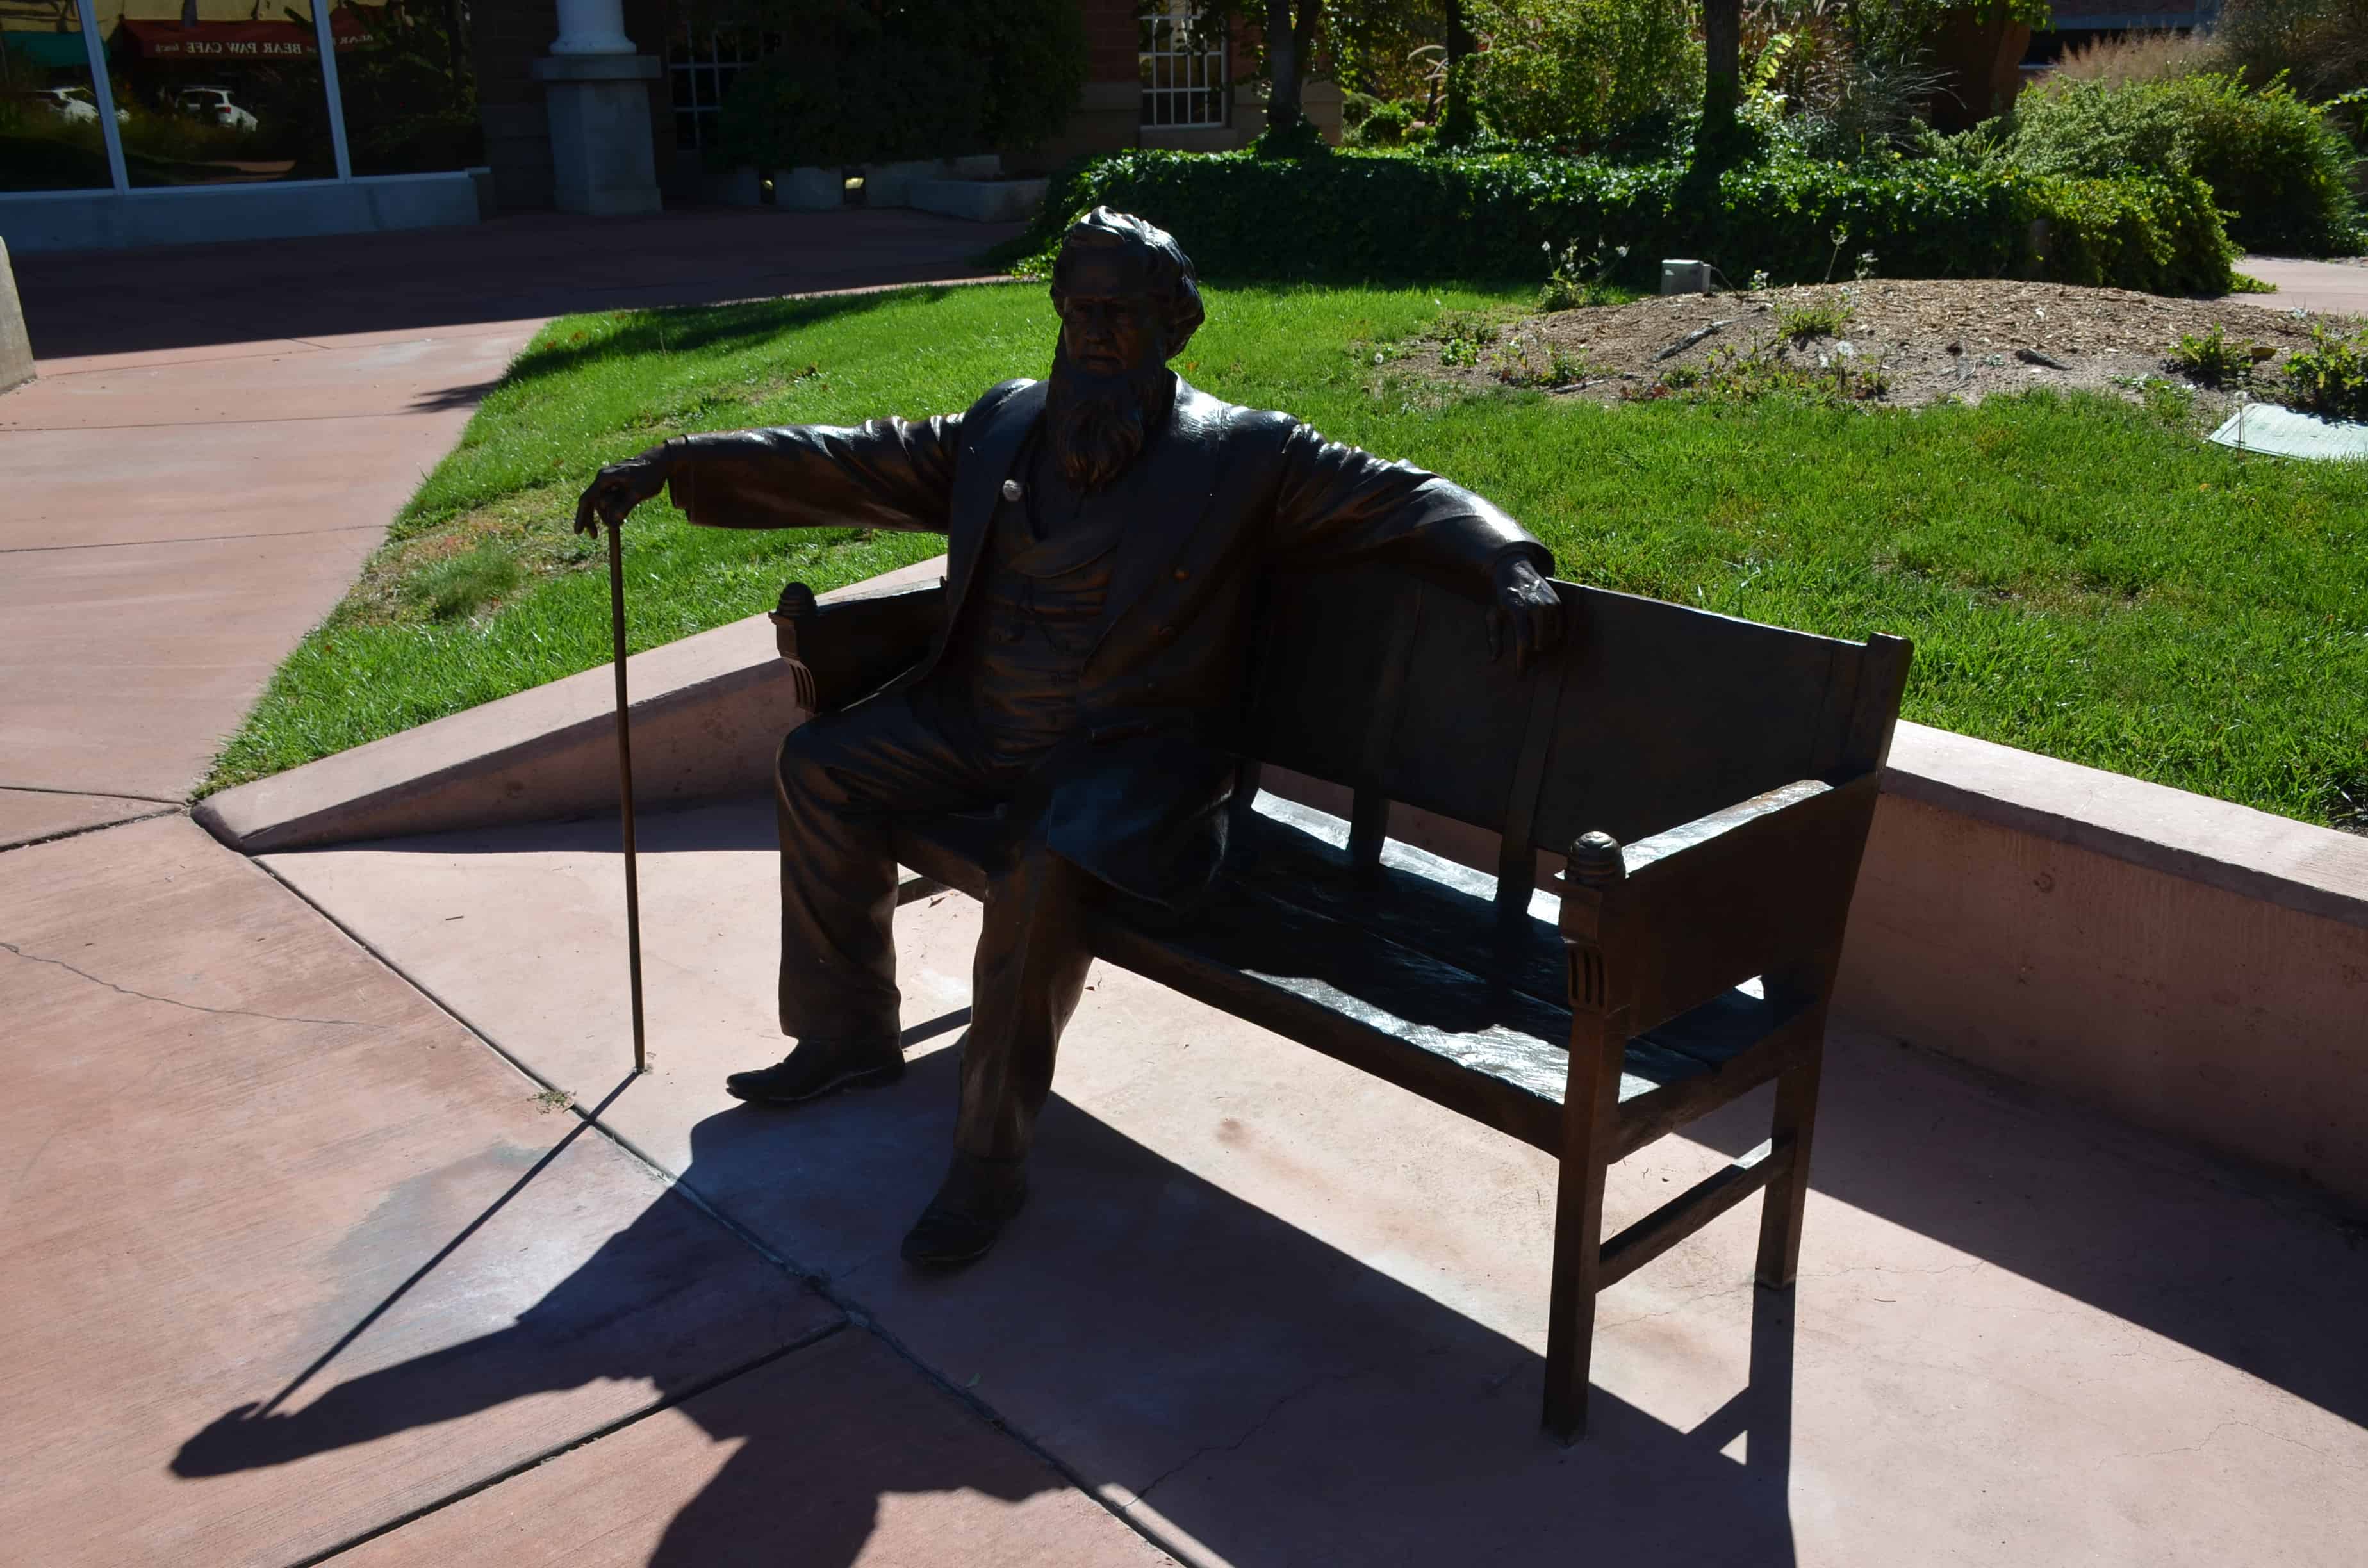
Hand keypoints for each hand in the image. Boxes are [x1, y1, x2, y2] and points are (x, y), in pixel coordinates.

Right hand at [573, 444, 673, 534]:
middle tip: (594, 536)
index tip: (578, 532)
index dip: (581, 517)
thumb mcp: (638, 493)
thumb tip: (612, 522)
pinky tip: (621, 520)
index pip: (587, 499)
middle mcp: (603, 478)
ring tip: (620, 525)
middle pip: (591, 502)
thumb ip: (623, 507)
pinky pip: (609, 498)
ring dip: (606, 515)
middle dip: (592, 519)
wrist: (660, 461)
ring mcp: (609, 480)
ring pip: (601, 502)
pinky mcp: (616, 483)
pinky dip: (612, 509)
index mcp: (605, 478)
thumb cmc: (649, 475)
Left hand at [1486, 556, 1563, 674]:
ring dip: (1541, 646)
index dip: (1522, 661)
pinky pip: (1559, 630)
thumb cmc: (1501, 599)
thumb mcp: (1492, 616)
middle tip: (1525, 659)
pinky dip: (1552, 637)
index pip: (1523, 641)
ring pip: (1550, 638)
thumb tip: (1493, 660)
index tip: (1520, 675)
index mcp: (1517, 609)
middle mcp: (1536, 606)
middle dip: (1531, 655)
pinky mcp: (1558, 603)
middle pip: (1539, 643)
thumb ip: (1493, 638)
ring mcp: (1549, 604)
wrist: (1515, 572)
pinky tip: (1543, 637)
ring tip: (1532, 648)